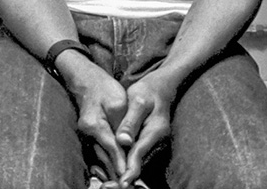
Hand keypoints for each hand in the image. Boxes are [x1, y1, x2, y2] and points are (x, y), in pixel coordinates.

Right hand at [61, 59, 129, 182]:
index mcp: (94, 124)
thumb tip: (126, 143)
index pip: (111, 147)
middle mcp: (87, 132)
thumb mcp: (118, 102)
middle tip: (127, 183)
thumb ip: (122, 124)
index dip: (121, 162)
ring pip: (98, 156)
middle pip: (103, 156)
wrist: (87, 79)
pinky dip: (104, 162)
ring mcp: (85, 134)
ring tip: (121, 181)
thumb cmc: (104, 88)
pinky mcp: (88, 134)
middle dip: (115, 171)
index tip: (128, 175)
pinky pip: (95, 152)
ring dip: (110, 169)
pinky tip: (110, 172)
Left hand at [111, 71, 175, 187]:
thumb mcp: (138, 101)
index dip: (130, 169)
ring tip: (106, 183)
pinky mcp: (147, 144)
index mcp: (156, 131)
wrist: (159, 88)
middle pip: (139, 163)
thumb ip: (130, 122)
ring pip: (138, 163)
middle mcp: (157, 141)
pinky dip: (125, 166)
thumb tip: (123, 141)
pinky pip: (136, 158)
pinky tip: (110, 172)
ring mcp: (154, 144)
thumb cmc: (147, 92)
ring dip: (123, 173)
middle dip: (125, 176)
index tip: (122, 183)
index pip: (140, 153)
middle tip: (107, 186)